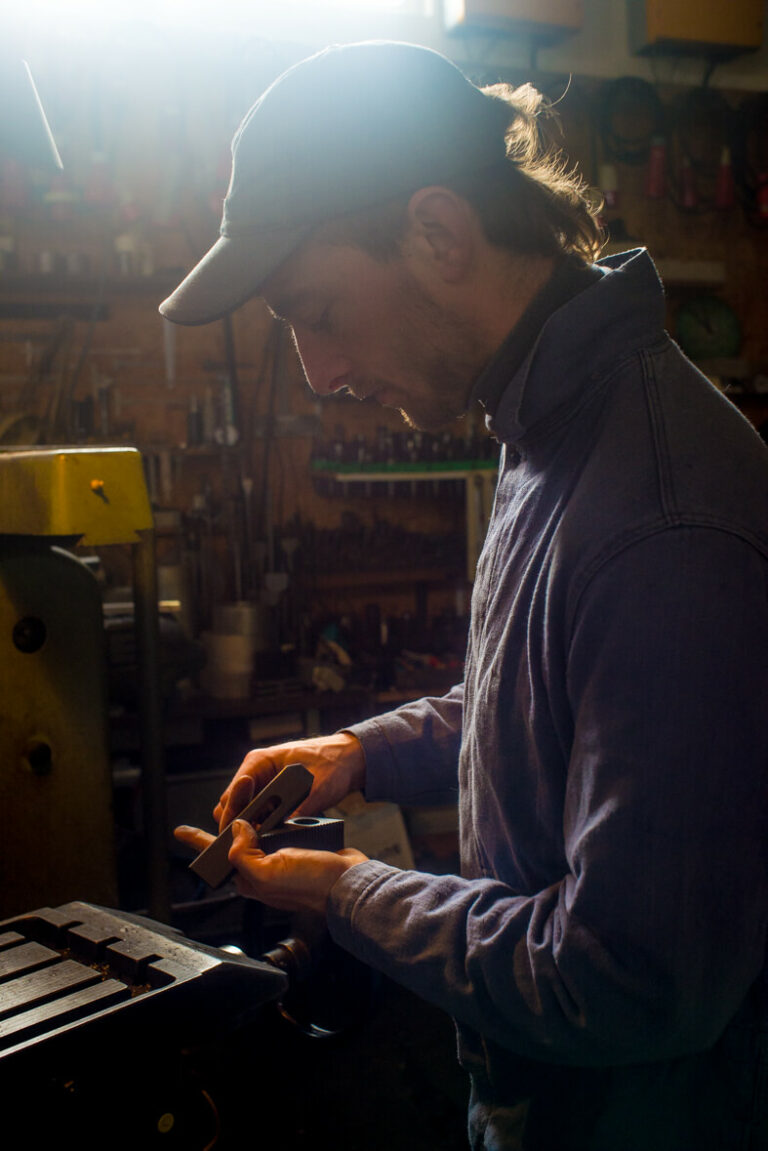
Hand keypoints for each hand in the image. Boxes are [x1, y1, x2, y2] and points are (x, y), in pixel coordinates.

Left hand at [173, 821, 367, 914]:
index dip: (198, 842)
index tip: (180, 830)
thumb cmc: (313, 885)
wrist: (349, 883)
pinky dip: (274, 820)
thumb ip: (243, 854)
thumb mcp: (268, 873)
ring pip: (257, 835)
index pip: (216, 857)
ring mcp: (278, 861)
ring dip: (253, 816)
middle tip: (229, 798)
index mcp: (249, 879)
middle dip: (230, 819)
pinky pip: (278, 833)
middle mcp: (261, 871)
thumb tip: (236, 829)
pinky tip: (273, 812)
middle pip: (235, 842)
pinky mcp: (296, 851)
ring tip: (247, 802)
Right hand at [213, 731, 365, 831]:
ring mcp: (262, 781)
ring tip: (262, 842)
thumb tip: (278, 835)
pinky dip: (260, 824)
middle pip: (231, 804)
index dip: (232, 819)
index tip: (239, 839)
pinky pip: (257, 811)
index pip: (231, 795)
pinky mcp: (271, 792)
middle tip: (251, 845)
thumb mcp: (316, 790)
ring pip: (242, 809)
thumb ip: (295, 811)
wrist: (349, 758)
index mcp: (259, 762)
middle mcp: (256, 770)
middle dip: (239, 826)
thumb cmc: (333, 764)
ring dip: (249, 826)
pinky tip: (271, 836)